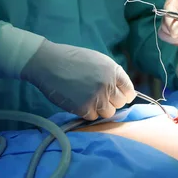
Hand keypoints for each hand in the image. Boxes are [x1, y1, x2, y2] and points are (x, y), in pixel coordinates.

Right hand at [21, 41, 136, 120]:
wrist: (49, 63)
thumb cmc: (71, 60)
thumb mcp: (97, 60)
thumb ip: (111, 75)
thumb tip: (120, 91)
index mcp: (113, 71)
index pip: (129, 90)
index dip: (124, 95)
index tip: (117, 97)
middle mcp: (108, 84)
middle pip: (120, 103)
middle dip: (111, 102)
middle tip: (98, 97)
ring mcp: (97, 97)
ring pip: (109, 113)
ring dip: (100, 109)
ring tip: (88, 99)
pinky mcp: (84, 108)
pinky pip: (93, 117)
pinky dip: (86, 112)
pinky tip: (78, 101)